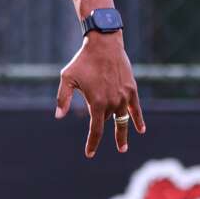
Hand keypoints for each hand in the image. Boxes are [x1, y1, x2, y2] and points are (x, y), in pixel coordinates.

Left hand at [53, 32, 143, 156]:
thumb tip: (58, 117)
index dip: (92, 143)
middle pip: (107, 121)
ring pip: (122, 119)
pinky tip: (141, 129)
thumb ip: (62, 98)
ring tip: (123, 147)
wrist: (104, 44)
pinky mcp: (132, 89)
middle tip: (95, 143)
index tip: (89, 154)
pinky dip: (138, 119)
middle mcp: (113, 102)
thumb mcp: (67, 78)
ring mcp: (124, 96)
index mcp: (97, 103)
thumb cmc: (82, 61)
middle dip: (101, 127)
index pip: (96, 130)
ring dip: (123, 134)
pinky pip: (136, 109)